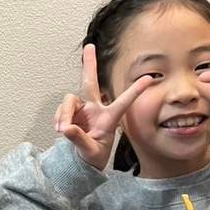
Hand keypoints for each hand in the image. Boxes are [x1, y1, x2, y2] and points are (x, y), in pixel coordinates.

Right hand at [53, 44, 154, 169]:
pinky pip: (61, 110)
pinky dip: (59, 118)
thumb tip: (67, 128)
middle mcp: (95, 110)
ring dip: (64, 113)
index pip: (123, 102)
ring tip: (62, 130)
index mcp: (109, 119)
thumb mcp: (90, 152)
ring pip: (69, 100)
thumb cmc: (93, 157)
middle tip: (89, 46)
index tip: (150, 78)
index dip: (136, 90)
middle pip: (90, 82)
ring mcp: (81, 111)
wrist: (81, 163)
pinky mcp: (70, 114)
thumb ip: (80, 140)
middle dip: (89, 64)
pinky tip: (60, 130)